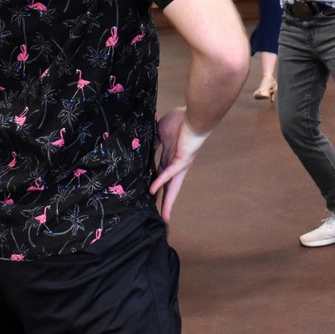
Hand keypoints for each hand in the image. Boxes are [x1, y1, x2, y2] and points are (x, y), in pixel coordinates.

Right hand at [149, 106, 210, 221]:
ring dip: (166, 200)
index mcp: (169, 157)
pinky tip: (153, 190)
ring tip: (163, 215)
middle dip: (164, 202)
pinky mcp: (181, 160)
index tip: (151, 198)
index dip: (156, 188)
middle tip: (159, 217)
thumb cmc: (180, 120)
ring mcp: (179, 164)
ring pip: (171, 186)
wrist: (194, 116)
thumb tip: (141, 146)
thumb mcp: (160, 132)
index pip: (160, 176)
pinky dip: (161, 181)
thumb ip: (152, 142)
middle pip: (168, 187)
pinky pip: (169, 172)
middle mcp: (175, 164)